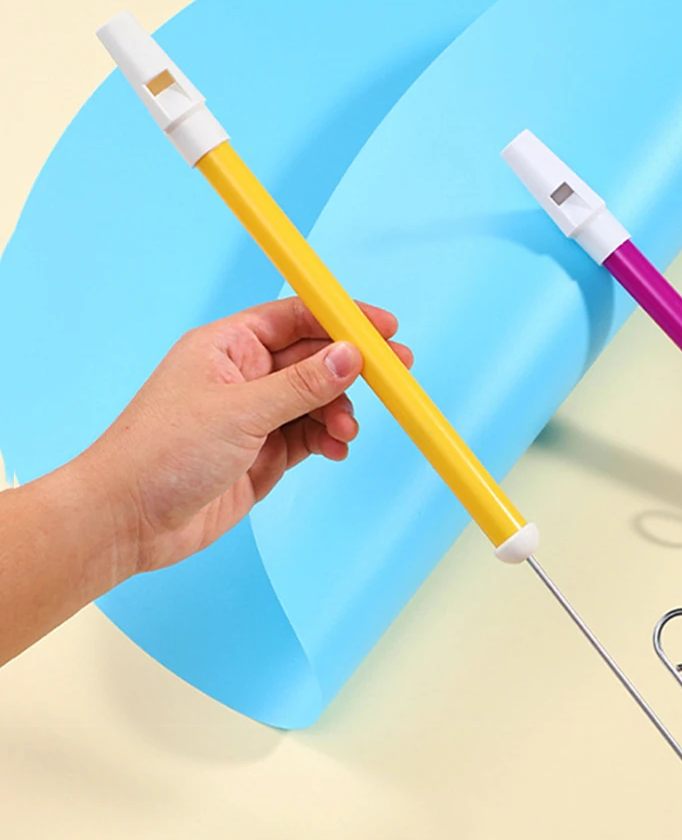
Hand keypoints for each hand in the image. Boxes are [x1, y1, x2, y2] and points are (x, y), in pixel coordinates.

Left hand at [86, 296, 411, 572]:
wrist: (129, 521)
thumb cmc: (162, 453)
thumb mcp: (240, 412)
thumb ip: (301, 386)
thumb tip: (350, 356)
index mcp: (227, 346)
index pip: (295, 318)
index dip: (341, 318)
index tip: (383, 328)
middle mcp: (243, 376)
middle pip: (313, 360)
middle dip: (353, 369)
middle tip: (395, 375)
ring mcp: (254, 417)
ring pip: (316, 402)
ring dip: (339, 413)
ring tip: (346, 433)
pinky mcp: (262, 455)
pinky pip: (309, 437)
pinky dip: (328, 441)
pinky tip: (337, 450)